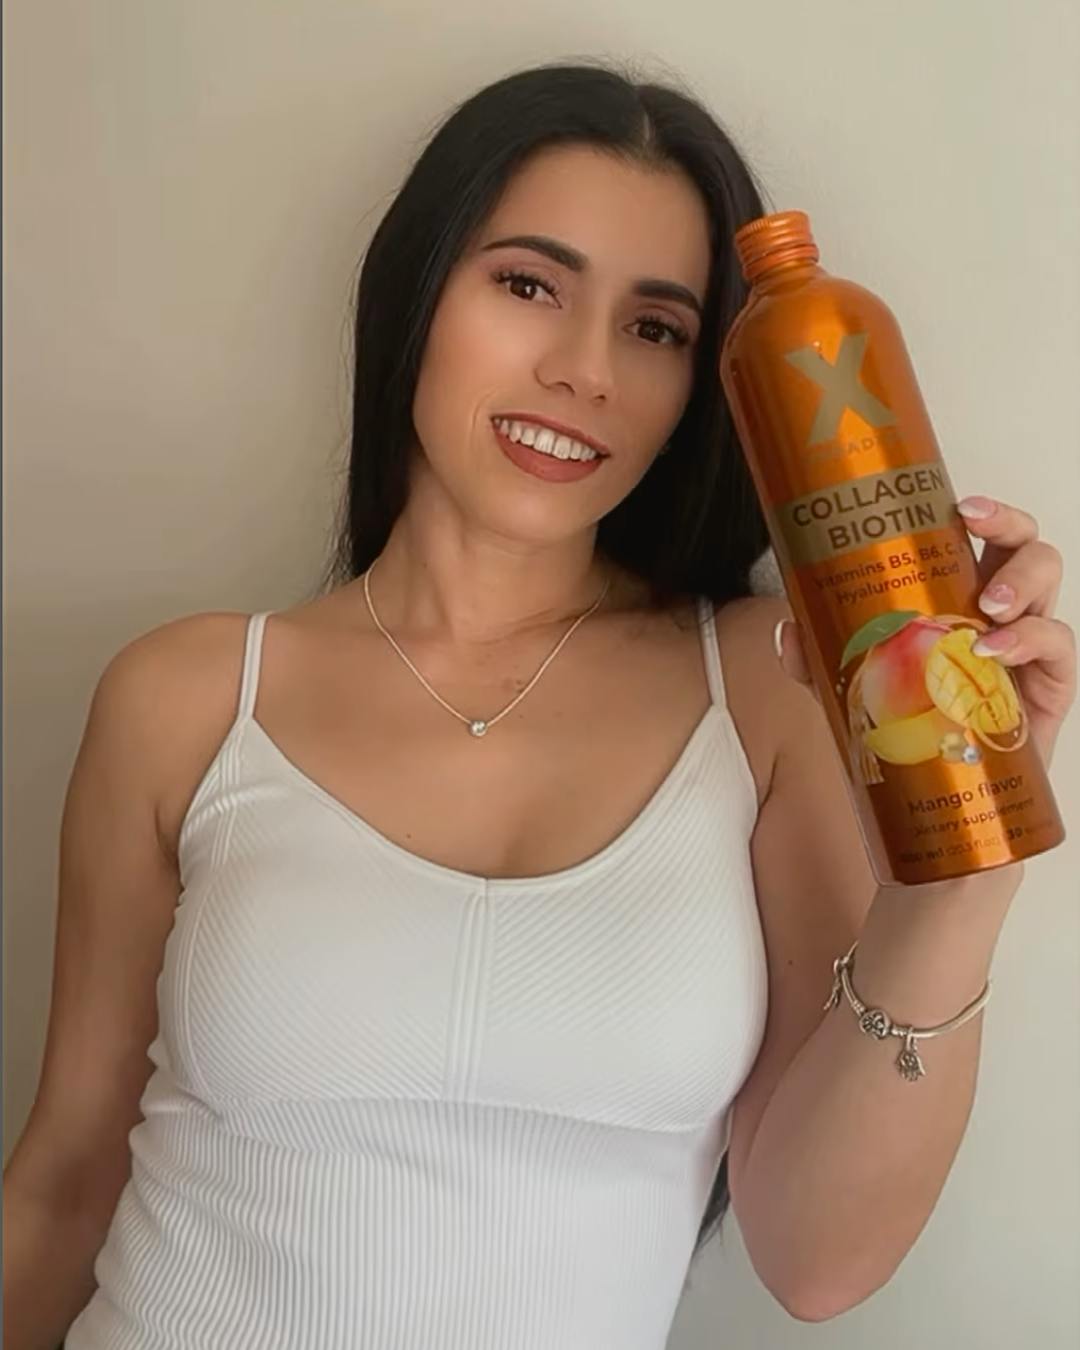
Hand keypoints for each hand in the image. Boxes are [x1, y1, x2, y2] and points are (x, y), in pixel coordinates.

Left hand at [775, 493, 1075, 767]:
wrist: (945, 789)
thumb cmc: (912, 723)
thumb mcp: (854, 685)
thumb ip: (818, 658)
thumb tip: (788, 630)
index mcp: (959, 592)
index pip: (978, 533)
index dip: (978, 509)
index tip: (958, 502)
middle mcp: (1001, 606)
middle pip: (1023, 539)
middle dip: (1007, 521)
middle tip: (974, 525)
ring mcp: (1031, 639)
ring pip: (1049, 577)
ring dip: (1019, 580)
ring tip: (985, 606)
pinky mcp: (1051, 680)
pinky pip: (1059, 642)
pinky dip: (1029, 639)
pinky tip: (992, 651)